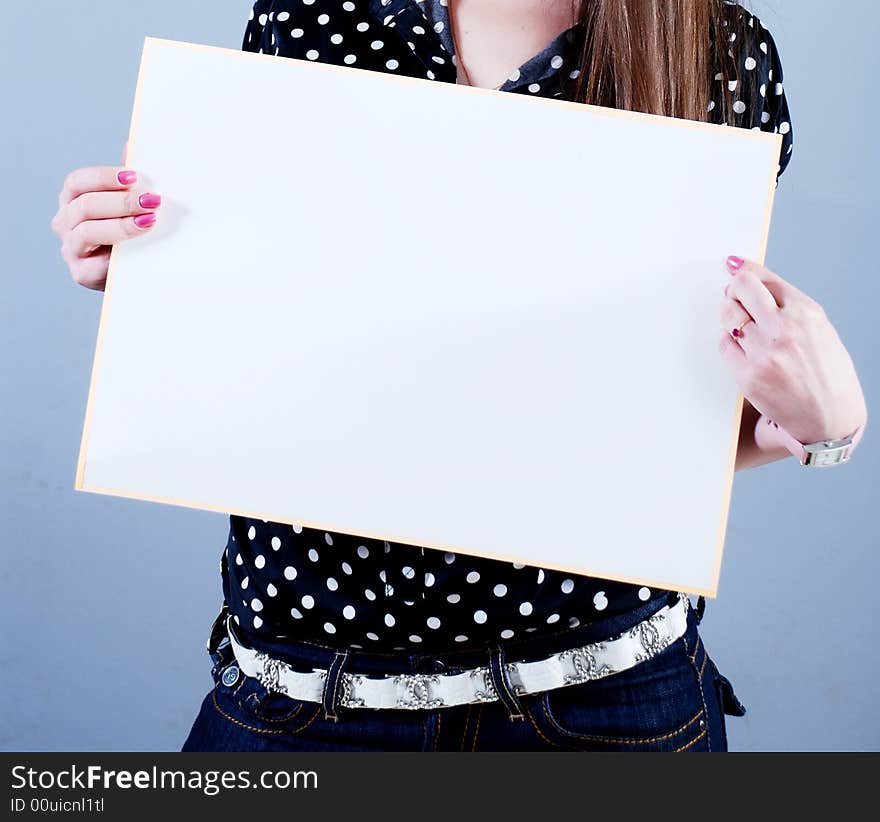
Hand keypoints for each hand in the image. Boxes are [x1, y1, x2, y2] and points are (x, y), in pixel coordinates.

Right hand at [50, 139, 161, 290]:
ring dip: (121, 224)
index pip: (77, 182)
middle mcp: (66, 223)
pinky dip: (118, 252)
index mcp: (73, 200)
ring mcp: (71, 249)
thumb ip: (129, 182)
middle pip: (84, 205)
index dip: (104, 177)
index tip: (133, 177)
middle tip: (152, 201)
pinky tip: (138, 248)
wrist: (137, 274)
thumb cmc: (133, 234)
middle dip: (121, 201)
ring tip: (149, 221)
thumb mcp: (132, 206)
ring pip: (87, 231)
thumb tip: (134, 147)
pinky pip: (96, 262)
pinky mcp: (81, 273)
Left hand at [718, 255, 867, 443]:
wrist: (830, 419)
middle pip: (742, 290)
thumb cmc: (826, 374)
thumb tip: (755, 283)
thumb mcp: (820, 330)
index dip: (745, 271)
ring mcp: (765, 352)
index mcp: (807, 313)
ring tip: (738, 322)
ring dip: (728, 314)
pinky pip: (724, 345)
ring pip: (729, 316)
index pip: (766, 280)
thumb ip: (790, 307)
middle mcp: (785, 329)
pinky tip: (739, 347)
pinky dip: (728, 341)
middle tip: (732, 293)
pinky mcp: (748, 374)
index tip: (733, 265)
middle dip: (733, 289)